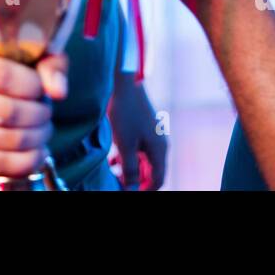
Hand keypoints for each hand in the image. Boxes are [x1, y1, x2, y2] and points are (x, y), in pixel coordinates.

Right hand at [0, 44, 67, 181]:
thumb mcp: (23, 56)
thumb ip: (47, 62)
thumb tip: (58, 91)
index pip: (0, 75)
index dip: (30, 84)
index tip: (39, 88)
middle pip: (6, 112)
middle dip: (38, 113)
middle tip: (45, 111)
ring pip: (8, 140)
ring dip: (37, 136)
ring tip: (43, 128)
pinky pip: (2, 165)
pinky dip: (29, 159)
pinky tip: (37, 149)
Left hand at [108, 75, 166, 189]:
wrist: (124, 83)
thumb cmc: (125, 112)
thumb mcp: (125, 145)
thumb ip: (130, 169)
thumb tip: (131, 188)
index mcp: (160, 150)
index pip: (158, 180)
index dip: (144, 190)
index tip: (128, 192)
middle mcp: (160, 144)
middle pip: (151, 171)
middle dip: (135, 180)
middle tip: (118, 183)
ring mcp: (153, 135)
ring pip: (144, 161)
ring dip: (130, 169)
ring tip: (113, 171)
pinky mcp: (144, 128)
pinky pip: (139, 149)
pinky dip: (128, 157)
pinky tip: (114, 158)